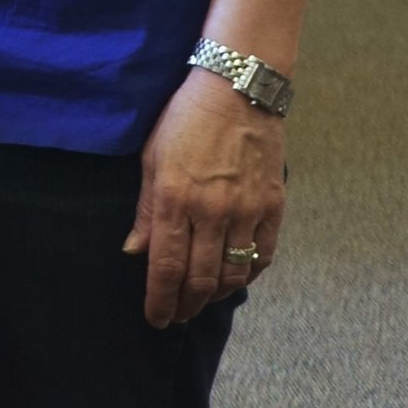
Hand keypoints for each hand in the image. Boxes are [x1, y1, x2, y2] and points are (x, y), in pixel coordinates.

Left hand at [122, 69, 286, 327]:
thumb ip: (146, 210)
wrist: (237, 89)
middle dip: (185, 305)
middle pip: (200, 279)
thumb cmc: (185, 118)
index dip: (160, 300)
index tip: (155, 318)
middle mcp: (211, 212)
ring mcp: (246, 211)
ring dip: (215, 296)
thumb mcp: (152, 158)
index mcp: (175, 199)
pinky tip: (236, 280)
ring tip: (201, 300)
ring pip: (233, 275)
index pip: (166, 268)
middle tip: (177, 316)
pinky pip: (263, 256)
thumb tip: (134, 251)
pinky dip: (249, 275)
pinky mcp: (273, 206)